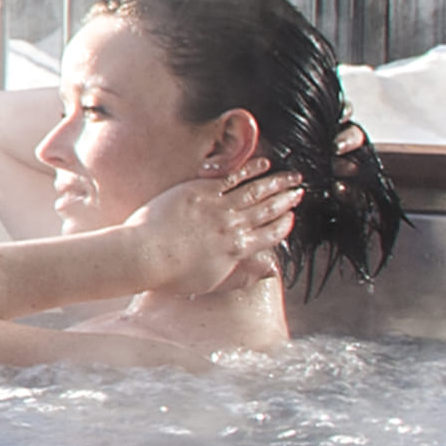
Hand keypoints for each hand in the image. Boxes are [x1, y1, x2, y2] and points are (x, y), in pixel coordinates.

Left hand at [99, 160, 298, 300]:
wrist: (145, 255)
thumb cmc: (173, 274)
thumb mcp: (212, 282)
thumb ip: (242, 276)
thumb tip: (267, 271)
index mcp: (238, 250)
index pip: (270, 235)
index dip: (283, 224)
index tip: (291, 217)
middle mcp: (233, 227)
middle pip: (268, 210)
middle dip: (286, 201)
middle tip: (299, 192)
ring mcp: (218, 207)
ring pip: (256, 191)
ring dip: (277, 183)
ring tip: (291, 177)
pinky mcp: (201, 191)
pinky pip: (233, 177)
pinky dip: (250, 169)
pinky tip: (264, 163)